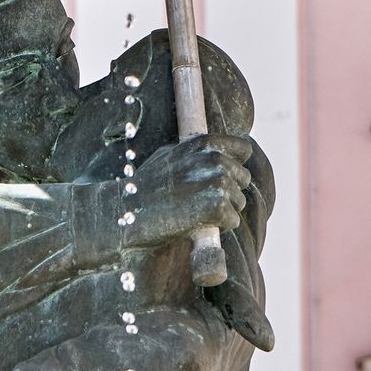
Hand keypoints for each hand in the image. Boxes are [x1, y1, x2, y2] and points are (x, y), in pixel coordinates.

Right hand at [124, 133, 250, 249]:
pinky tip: (196, 224)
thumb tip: (217, 153)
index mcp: (204, 143)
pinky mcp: (218, 207)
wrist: (127, 212)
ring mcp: (218, 183)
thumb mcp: (169, 155)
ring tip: (194, 212)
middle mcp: (215, 159)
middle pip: (243, 178)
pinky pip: (232, 221)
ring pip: (239, 202)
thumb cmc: (146, 186)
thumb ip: (196, 153)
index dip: (234, 164)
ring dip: (223, 211)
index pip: (243, 149)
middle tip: (200, 201)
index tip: (221, 177)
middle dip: (228, 191)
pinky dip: (218, 227)